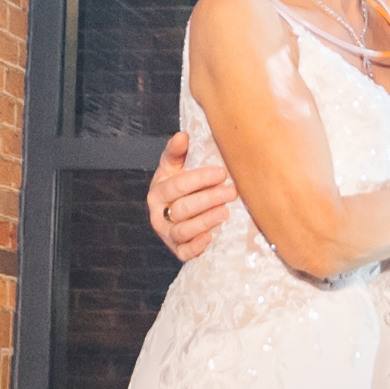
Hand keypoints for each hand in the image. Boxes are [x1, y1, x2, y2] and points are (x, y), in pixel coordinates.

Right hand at [147, 135, 240, 258]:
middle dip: (208, 199)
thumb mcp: (174, 167)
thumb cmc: (178, 186)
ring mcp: (168, 234)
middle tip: (231, 192)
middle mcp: (159, 214)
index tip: (221, 172)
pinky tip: (209, 238)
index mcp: (158, 192)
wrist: (174, 212)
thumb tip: (182, 135)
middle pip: (182, 208)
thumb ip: (176, 151)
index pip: (177, 186)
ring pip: (184, 230)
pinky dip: (196, 247)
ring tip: (225, 212)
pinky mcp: (178, 250)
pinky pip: (184, 253)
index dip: (199, 179)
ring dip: (205, 221)